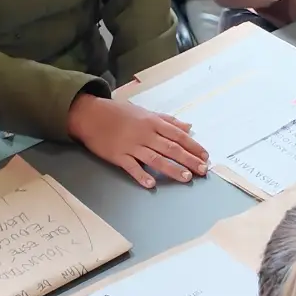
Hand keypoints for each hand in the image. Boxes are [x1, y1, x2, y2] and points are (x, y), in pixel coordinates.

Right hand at [67, 94, 209, 189]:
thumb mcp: (145, 112)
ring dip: (171, 168)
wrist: (91, 114)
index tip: (205, 156)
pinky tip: (150, 184)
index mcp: (153, 122)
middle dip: (188, 159)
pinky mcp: (118, 156)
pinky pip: (131, 167)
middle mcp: (144, 134)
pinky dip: (141, 175)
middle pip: (170, 148)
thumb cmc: (119, 113)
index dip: (193, 146)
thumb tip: (189, 126)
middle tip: (202, 170)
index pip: (178, 135)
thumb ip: (168, 120)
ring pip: (155, 158)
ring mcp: (131, 145)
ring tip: (185, 177)